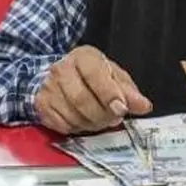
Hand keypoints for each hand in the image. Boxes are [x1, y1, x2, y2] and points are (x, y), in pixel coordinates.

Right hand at [35, 45, 152, 133]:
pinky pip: (62, 125)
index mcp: (83, 57)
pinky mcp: (41, 105)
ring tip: (100, 119)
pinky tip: (83, 120)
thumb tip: (144, 106)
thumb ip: (129, 91)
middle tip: (114, 118)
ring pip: (73, 116)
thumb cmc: (91, 75)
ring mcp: (48, 87)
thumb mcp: (113, 76)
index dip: (109, 94)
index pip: (95, 75)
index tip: (121, 108)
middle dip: (103, 115)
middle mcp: (61, 69)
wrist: (59, 76)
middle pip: (82, 100)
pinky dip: (77, 128)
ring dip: (92, 124)